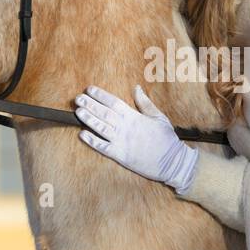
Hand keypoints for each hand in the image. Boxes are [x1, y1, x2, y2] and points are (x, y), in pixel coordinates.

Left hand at [74, 84, 197, 191]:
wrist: (172, 161)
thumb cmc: (167, 139)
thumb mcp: (158, 117)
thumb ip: (145, 103)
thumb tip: (136, 88)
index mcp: (134, 117)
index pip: (113, 102)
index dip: (100, 95)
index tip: (89, 89)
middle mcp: (125, 128)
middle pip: (104, 113)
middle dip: (89, 104)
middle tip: (77, 98)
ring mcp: (121, 142)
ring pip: (100, 128)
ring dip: (88, 119)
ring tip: (78, 111)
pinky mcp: (120, 156)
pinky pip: (102, 147)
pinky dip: (92, 141)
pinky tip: (82, 134)